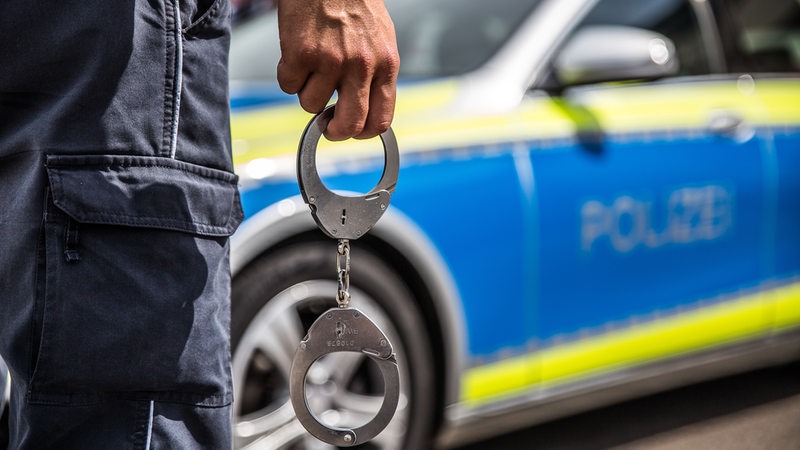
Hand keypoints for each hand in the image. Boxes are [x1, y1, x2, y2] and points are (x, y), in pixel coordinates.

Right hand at [276, 0, 398, 140]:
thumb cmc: (354, 4)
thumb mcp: (380, 41)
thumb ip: (375, 75)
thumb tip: (368, 110)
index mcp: (385, 65)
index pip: (381, 119)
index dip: (364, 132)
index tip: (352, 131)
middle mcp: (361, 66)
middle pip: (350, 124)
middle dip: (335, 131)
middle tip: (326, 126)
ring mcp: (330, 61)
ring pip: (311, 105)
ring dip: (307, 91)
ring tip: (312, 65)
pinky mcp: (301, 55)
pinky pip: (288, 86)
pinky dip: (288, 74)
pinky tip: (297, 53)